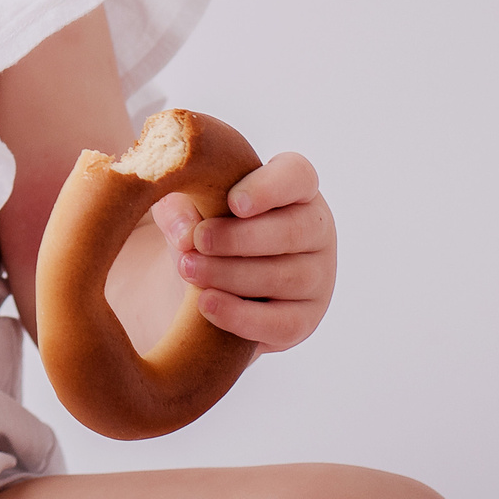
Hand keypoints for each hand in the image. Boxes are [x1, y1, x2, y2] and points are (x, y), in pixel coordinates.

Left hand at [150, 152, 334, 352]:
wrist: (208, 279)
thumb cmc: (205, 226)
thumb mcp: (186, 205)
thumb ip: (180, 207)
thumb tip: (185, 233)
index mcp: (295, 188)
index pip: (298, 176)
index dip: (269, 188)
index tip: (233, 202)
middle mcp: (316, 229)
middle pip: (294, 231)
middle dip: (239, 238)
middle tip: (198, 241)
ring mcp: (318, 277)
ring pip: (286, 277)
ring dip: (232, 275)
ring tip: (189, 270)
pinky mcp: (306, 318)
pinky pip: (282, 323)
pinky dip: (242, 316)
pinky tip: (207, 304)